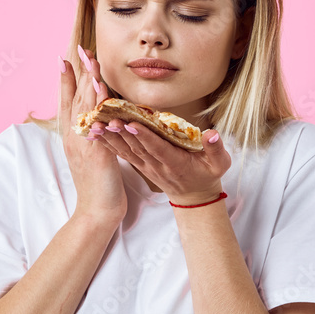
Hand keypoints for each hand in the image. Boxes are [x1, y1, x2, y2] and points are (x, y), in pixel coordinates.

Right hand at [59, 46, 126, 222]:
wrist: (97, 212)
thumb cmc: (99, 186)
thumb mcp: (94, 156)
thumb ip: (93, 137)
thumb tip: (98, 122)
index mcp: (73, 137)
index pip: (67, 102)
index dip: (65, 80)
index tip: (65, 59)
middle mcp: (74, 137)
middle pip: (75, 98)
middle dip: (78, 72)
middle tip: (80, 48)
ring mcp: (83, 143)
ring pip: (84, 106)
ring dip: (87, 81)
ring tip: (90, 59)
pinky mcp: (96, 151)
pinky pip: (97, 122)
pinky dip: (99, 104)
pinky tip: (102, 88)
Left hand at [89, 117, 230, 205]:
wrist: (194, 196)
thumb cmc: (207, 175)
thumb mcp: (219, 164)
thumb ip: (216, 149)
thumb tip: (213, 134)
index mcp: (175, 163)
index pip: (158, 148)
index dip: (144, 137)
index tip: (132, 124)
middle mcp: (157, 165)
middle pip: (137, 147)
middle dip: (121, 132)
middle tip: (107, 117)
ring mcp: (146, 166)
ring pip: (126, 150)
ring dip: (110, 136)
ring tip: (95, 123)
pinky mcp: (140, 165)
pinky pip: (122, 153)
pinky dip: (108, 142)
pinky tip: (95, 132)